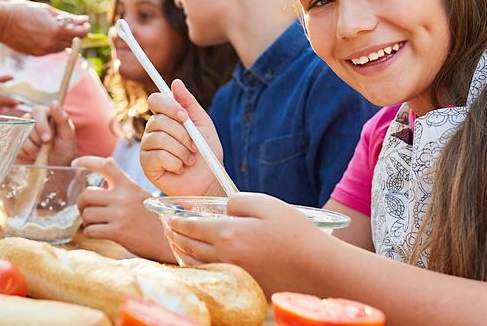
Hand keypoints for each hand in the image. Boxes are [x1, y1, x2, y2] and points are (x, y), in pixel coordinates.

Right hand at [0, 0, 88, 56]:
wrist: (2, 22)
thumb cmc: (23, 11)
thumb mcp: (47, 11)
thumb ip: (66, 17)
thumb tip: (82, 19)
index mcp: (57, 30)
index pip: (80, 34)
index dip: (85, 29)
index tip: (84, 24)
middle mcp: (52, 43)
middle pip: (73, 42)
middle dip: (75, 34)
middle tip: (73, 26)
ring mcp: (44, 50)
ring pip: (62, 47)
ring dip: (64, 39)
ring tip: (56, 28)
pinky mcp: (36, 54)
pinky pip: (51, 50)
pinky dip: (53, 43)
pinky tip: (44, 34)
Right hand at [16, 102, 75, 165]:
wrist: (57, 166)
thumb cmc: (64, 149)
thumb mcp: (67, 135)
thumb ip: (61, 119)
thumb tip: (53, 103)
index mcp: (45, 113)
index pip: (38, 112)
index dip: (42, 126)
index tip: (47, 139)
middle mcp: (31, 118)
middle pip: (28, 124)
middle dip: (38, 140)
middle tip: (46, 148)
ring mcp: (22, 129)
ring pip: (21, 136)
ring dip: (33, 148)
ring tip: (41, 152)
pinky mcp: (15, 142)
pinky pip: (16, 146)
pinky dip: (26, 154)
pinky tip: (33, 155)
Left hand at [73, 156, 174, 262]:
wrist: (168, 240)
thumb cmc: (153, 218)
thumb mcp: (141, 194)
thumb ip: (124, 183)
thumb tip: (108, 162)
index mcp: (128, 185)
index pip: (105, 166)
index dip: (87, 160)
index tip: (75, 162)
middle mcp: (123, 197)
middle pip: (87, 194)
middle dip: (82, 204)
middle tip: (86, 210)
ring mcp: (120, 215)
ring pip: (86, 214)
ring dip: (86, 221)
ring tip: (94, 224)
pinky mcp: (118, 232)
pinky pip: (91, 230)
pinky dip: (90, 233)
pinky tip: (98, 233)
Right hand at [140, 79, 224, 196]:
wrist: (209, 182)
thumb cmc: (207, 155)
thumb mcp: (203, 125)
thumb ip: (189, 103)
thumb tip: (175, 82)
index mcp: (165, 119)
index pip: (156, 100)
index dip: (169, 106)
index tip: (185, 117)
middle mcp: (152, 131)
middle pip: (159, 120)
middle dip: (182, 135)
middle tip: (193, 147)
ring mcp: (147, 148)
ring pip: (159, 139)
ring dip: (181, 151)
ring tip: (189, 160)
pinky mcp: (146, 164)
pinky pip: (158, 156)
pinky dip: (175, 163)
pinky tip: (179, 169)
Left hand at [163, 193, 332, 287]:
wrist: (317, 268)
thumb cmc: (294, 232)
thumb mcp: (266, 204)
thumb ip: (238, 202)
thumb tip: (223, 208)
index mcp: (227, 233)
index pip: (193, 227)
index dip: (179, 222)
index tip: (171, 218)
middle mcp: (225, 256)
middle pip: (190, 247)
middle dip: (176, 236)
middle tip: (168, 230)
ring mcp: (233, 274)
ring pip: (198, 264)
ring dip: (183, 253)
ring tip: (177, 245)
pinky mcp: (243, 285)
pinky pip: (212, 276)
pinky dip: (200, 268)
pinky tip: (200, 263)